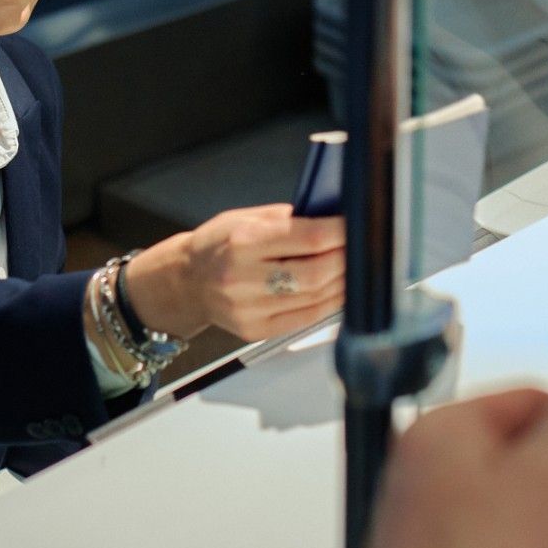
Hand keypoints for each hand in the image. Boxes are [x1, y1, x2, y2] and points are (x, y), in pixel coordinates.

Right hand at [125, 204, 346, 341]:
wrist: (187, 280)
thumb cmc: (218, 244)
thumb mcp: (248, 217)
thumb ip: (291, 220)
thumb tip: (335, 220)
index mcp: (243, 241)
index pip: (308, 238)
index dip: (341, 233)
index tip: (357, 225)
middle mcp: (243, 277)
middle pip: (316, 274)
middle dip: (346, 259)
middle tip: (360, 248)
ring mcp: (248, 308)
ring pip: (315, 299)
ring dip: (343, 283)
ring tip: (353, 268)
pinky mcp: (255, 330)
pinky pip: (305, 319)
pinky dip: (328, 304)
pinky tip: (337, 291)